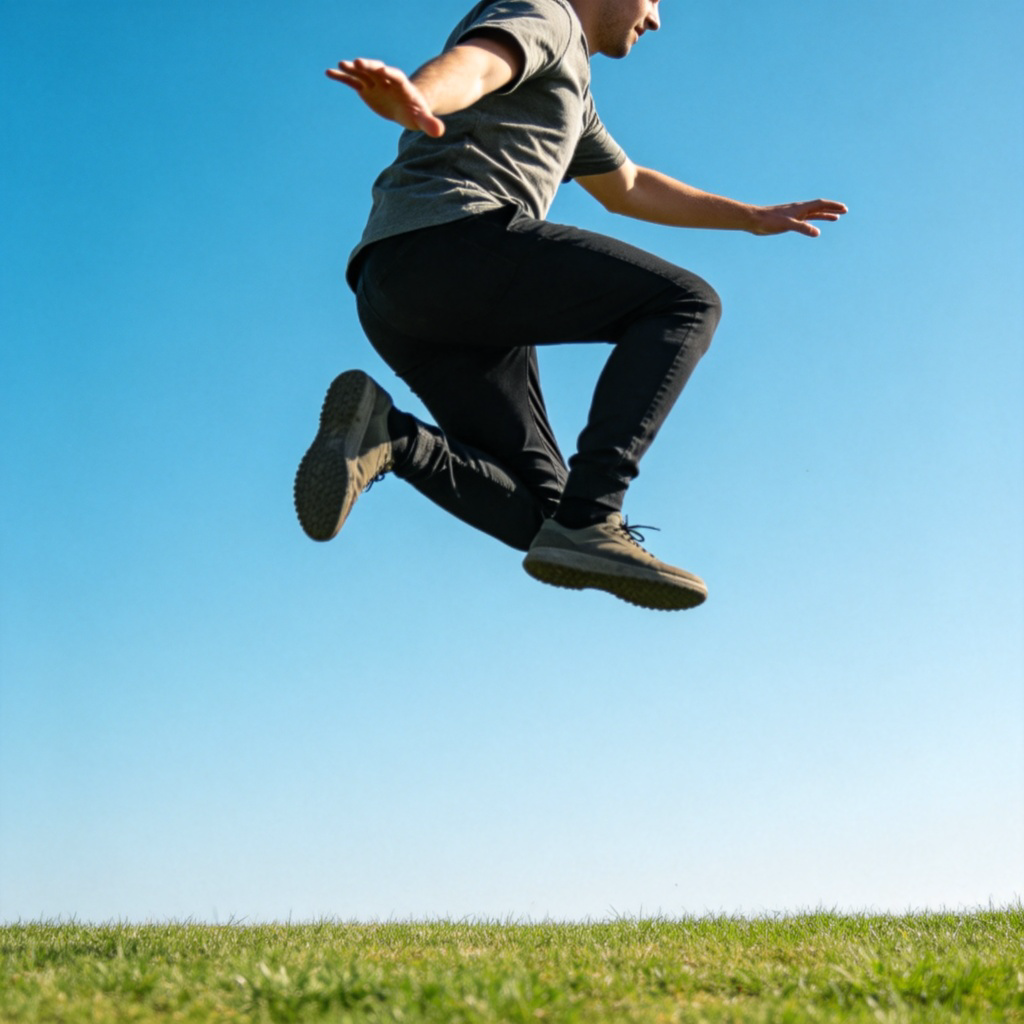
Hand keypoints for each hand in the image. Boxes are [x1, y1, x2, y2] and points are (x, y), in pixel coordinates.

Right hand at [326, 58, 445, 137]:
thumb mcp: (423, 119)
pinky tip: (329, 72)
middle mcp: (386, 80)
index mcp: (402, 85)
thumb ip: (430, 123)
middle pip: (377, 70)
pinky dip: (341, 77)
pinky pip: (352, 81)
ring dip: (351, 69)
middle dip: (368, 66)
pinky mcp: (365, 88)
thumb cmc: (417, 113)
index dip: (389, 73)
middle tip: (357, 62)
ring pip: (362, 73)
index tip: (382, 69)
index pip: (396, 76)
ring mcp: (375, 82)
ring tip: (339, 65)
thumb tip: (439, 132)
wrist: (408, 109)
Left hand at [750, 199, 847, 237]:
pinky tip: (814, 227)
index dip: (833, 206)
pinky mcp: (788, 221)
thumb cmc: (769, 220)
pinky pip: (805, 221)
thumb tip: (817, 233)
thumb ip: (802, 228)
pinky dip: (812, 222)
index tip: (844, 209)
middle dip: (832, 209)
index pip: (821, 204)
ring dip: (824, 215)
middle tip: (844, 211)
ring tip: (835, 218)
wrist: (754, 220)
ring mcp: (794, 215)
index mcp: (800, 208)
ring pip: (813, 214)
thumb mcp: (787, 224)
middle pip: (819, 207)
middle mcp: (799, 210)